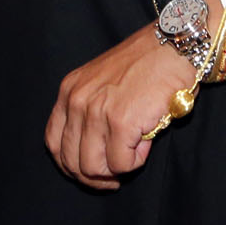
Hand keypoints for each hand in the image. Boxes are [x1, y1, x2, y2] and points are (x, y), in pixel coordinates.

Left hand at [44, 22, 199, 189]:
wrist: (171, 47)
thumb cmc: (143, 65)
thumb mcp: (101, 82)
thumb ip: (88, 112)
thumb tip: (92, 155)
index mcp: (69, 91)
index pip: (54, 143)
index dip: (71, 166)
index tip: (91, 172)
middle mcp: (77, 101)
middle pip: (71, 161)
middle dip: (94, 176)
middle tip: (116, 174)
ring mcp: (96, 112)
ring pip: (93, 168)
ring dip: (116, 168)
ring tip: (134, 148)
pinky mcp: (120, 122)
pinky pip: (121, 164)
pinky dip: (136, 161)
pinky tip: (146, 140)